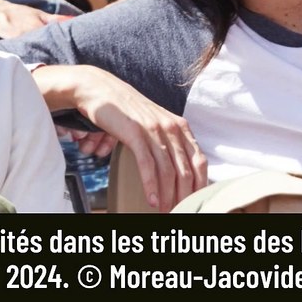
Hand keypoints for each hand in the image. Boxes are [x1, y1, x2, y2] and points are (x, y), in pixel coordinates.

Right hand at [34, 65, 206, 210]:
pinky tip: (152, 199)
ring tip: (165, 211)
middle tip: (179, 212)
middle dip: (184, 197)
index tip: (195, 202)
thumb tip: (178, 171)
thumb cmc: (127, 111)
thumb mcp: (155, 124)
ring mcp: (154, 130)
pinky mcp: (135, 133)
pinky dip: (151, 185)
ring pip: (168, 171)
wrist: (101, 90)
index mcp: (180, 126)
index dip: (200, 186)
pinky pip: (147, 164)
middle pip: (186, 170)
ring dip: (168, 196)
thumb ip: (169, 143)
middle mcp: (171, 127)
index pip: (200, 161)